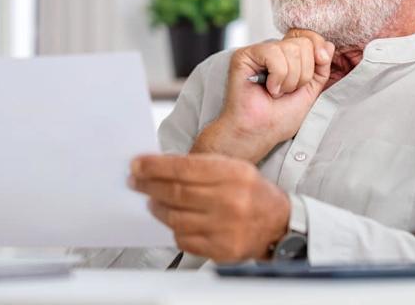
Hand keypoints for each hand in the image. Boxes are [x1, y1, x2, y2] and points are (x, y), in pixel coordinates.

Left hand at [129, 153, 289, 262]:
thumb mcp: (235, 168)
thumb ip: (202, 166)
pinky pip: (185, 239)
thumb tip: (163, 165)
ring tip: (151, 201)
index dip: (155, 166)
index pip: (184, 168)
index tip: (137, 165)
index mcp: (233, 175)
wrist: (279, 224)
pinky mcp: (221, 249)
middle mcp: (229, 201)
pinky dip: (173, 229)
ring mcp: (225, 228)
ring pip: (176, 217)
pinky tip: (171, 220)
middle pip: (176, 192)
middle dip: (149, 186)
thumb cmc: (253, 193)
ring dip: (157, 208)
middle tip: (136, 182)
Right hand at [192, 29, 334, 162]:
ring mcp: (258, 52)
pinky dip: (277, 76)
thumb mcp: (311, 91)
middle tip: (288, 91)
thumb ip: (321, 68)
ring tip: (277, 92)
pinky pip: (273, 54)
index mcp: (288, 57)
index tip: (319, 65)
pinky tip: (268, 88)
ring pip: (290, 49)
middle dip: (303, 74)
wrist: (260, 133)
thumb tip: (329, 45)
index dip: (318, 49)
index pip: (308, 36)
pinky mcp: (244, 55)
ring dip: (289, 79)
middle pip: (303, 43)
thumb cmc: (280, 118)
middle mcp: (274, 51)